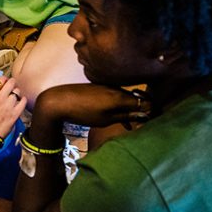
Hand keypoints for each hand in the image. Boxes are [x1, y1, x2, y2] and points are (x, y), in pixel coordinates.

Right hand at [0, 76, 26, 138]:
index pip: (0, 80)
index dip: (4, 79)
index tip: (5, 81)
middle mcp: (0, 97)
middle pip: (11, 83)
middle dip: (12, 83)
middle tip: (12, 85)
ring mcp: (9, 105)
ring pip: (17, 92)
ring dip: (16, 92)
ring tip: (15, 95)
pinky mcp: (15, 113)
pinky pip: (23, 102)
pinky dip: (23, 100)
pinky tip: (21, 101)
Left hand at [31, 84, 149, 134]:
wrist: (58, 101)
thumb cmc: (82, 112)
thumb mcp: (106, 119)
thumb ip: (126, 116)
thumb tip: (145, 115)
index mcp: (120, 96)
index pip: (146, 102)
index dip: (152, 112)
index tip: (153, 122)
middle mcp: (116, 88)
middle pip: (137, 99)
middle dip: (142, 111)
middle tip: (143, 125)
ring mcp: (107, 86)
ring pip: (126, 98)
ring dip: (130, 110)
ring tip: (130, 125)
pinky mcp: (99, 87)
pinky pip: (116, 96)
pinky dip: (120, 106)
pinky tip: (117, 117)